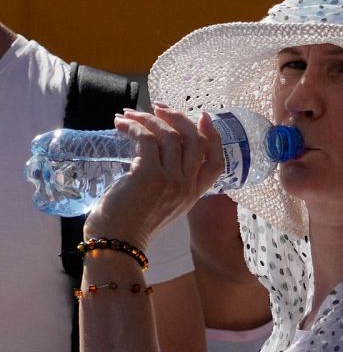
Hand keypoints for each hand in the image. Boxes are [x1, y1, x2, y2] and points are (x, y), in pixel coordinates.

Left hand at [83, 105, 223, 249]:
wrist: (116, 244)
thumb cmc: (130, 226)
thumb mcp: (160, 204)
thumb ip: (166, 181)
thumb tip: (152, 149)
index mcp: (193, 194)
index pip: (216, 162)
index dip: (213, 136)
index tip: (203, 116)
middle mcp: (187, 186)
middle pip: (196, 141)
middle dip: (179, 118)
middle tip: (160, 108)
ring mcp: (171, 180)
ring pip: (170, 136)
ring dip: (150, 118)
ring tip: (130, 114)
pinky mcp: (149, 174)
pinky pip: (146, 138)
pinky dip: (133, 126)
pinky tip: (121, 124)